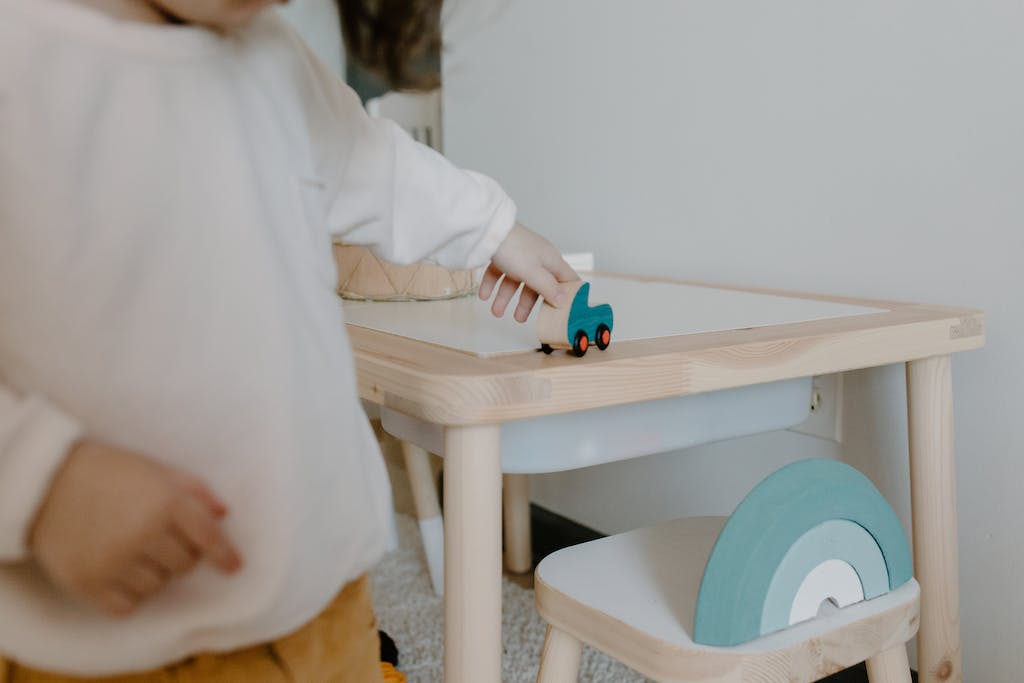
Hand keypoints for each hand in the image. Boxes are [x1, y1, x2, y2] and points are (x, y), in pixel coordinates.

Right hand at [29, 441, 241, 616]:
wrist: (48, 482)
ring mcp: (115, 561)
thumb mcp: (157, 470)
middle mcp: (143, 534)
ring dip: (155, 574)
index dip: (225, 555)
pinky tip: (122, 573)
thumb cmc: (110, 472)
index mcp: (165, 502)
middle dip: (182, 555)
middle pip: (185, 565)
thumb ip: (195, 491)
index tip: (234, 567)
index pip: (208, 538)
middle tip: (162, 540)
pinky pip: (128, 605)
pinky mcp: (89, 582)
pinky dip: (131, 595)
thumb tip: (224, 516)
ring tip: (136, 551)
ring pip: (158, 587)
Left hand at [479, 223, 579, 321]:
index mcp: (552, 261)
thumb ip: (549, 289)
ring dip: (505, 298)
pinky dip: (492, 285)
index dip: (570, 293)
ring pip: (516, 281)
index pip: (568, 279)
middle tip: (519, 319)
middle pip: (537, 285)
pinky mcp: (504, 254)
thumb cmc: (514, 248)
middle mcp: (538, 258)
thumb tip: (565, 301)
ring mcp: (520, 256)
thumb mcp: (534, 273)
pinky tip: (484, 296)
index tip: (566, 309)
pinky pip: (501, 273)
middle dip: (526, 303)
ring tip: (496, 312)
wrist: (488, 231)